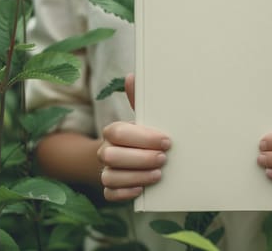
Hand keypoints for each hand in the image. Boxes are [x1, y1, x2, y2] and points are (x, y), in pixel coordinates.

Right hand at [97, 74, 170, 200]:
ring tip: (158, 174)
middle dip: (140, 158)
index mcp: (113, 131)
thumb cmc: (139, 134)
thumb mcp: (140, 117)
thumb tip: (132, 76)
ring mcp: (105, 170)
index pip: (118, 132)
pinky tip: (142, 190)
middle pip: (112, 156)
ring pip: (110, 177)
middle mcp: (105, 151)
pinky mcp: (109, 188)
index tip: (166, 141)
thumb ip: (138, 100)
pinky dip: (125, 193)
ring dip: (136, 176)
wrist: (126, 155)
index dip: (143, 138)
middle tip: (163, 158)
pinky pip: (109, 194)